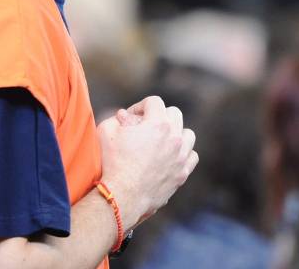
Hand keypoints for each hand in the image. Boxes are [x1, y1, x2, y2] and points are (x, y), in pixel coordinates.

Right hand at [97, 96, 197, 227]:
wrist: (122, 196)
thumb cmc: (112, 162)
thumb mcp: (106, 131)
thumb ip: (117, 118)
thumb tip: (126, 116)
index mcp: (158, 123)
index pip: (154, 102)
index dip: (140, 106)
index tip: (130, 118)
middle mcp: (174, 137)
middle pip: (174, 113)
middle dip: (159, 116)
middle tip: (144, 128)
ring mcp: (181, 156)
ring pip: (187, 134)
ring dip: (176, 133)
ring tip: (161, 141)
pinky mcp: (182, 174)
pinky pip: (192, 156)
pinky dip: (183, 154)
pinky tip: (170, 157)